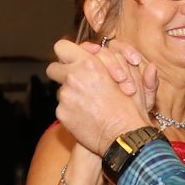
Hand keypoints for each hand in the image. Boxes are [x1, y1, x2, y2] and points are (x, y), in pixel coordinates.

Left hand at [48, 38, 156, 154]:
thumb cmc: (130, 107)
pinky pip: (62, 107)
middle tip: (77, 79)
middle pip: (53, 68)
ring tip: (89, 102)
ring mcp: (65, 96)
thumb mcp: (130, 76)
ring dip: (71, 93)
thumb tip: (99, 51)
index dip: (69, 53)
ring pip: (60, 89)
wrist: (124, 137)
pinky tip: (87, 116)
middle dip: (62, 72)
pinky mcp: (62, 114)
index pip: (62, 47)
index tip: (79, 60)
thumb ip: (113, 59)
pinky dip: (72, 110)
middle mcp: (73, 77)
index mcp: (89, 64)